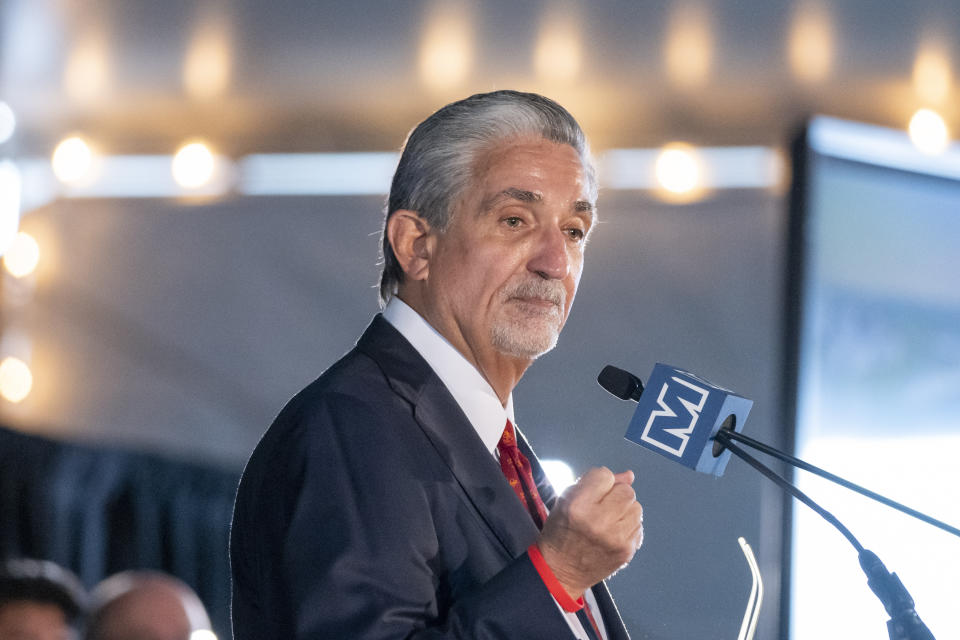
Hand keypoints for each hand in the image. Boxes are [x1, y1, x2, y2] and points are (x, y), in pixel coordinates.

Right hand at [537, 467, 643, 598]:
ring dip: (625, 510)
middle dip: (616, 495)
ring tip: (609, 520)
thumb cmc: (559, 532)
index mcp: (578, 505)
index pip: (604, 475)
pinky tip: (614, 533)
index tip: (592, 492)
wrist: (560, 572)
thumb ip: (595, 482)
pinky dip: (628, 526)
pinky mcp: (626, 551)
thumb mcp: (566, 500)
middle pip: (626, 491)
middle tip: (603, 507)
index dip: (599, 481)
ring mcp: (615, 538)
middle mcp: (598, 521)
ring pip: (637, 507)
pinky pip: (639, 526)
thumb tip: (629, 475)